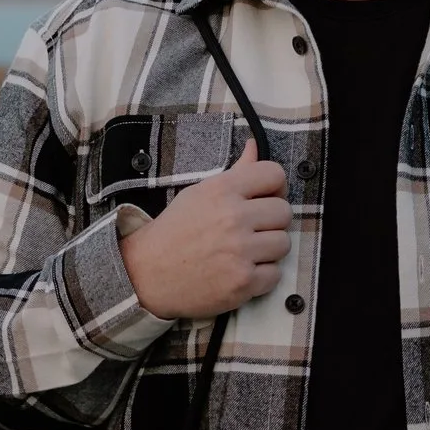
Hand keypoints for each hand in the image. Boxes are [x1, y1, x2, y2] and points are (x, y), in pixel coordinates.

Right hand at [121, 146, 291, 317]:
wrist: (145, 274)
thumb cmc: (174, 232)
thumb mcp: (200, 194)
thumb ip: (235, 173)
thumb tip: (254, 146)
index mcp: (222, 190)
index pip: (275, 174)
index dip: (275, 187)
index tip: (265, 199)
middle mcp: (233, 217)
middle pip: (284, 212)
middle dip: (272, 222)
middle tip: (251, 231)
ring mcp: (240, 251)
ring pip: (284, 244)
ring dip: (268, 251)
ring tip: (245, 253)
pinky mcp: (242, 282)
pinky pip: (275, 275)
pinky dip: (261, 277)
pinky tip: (240, 272)